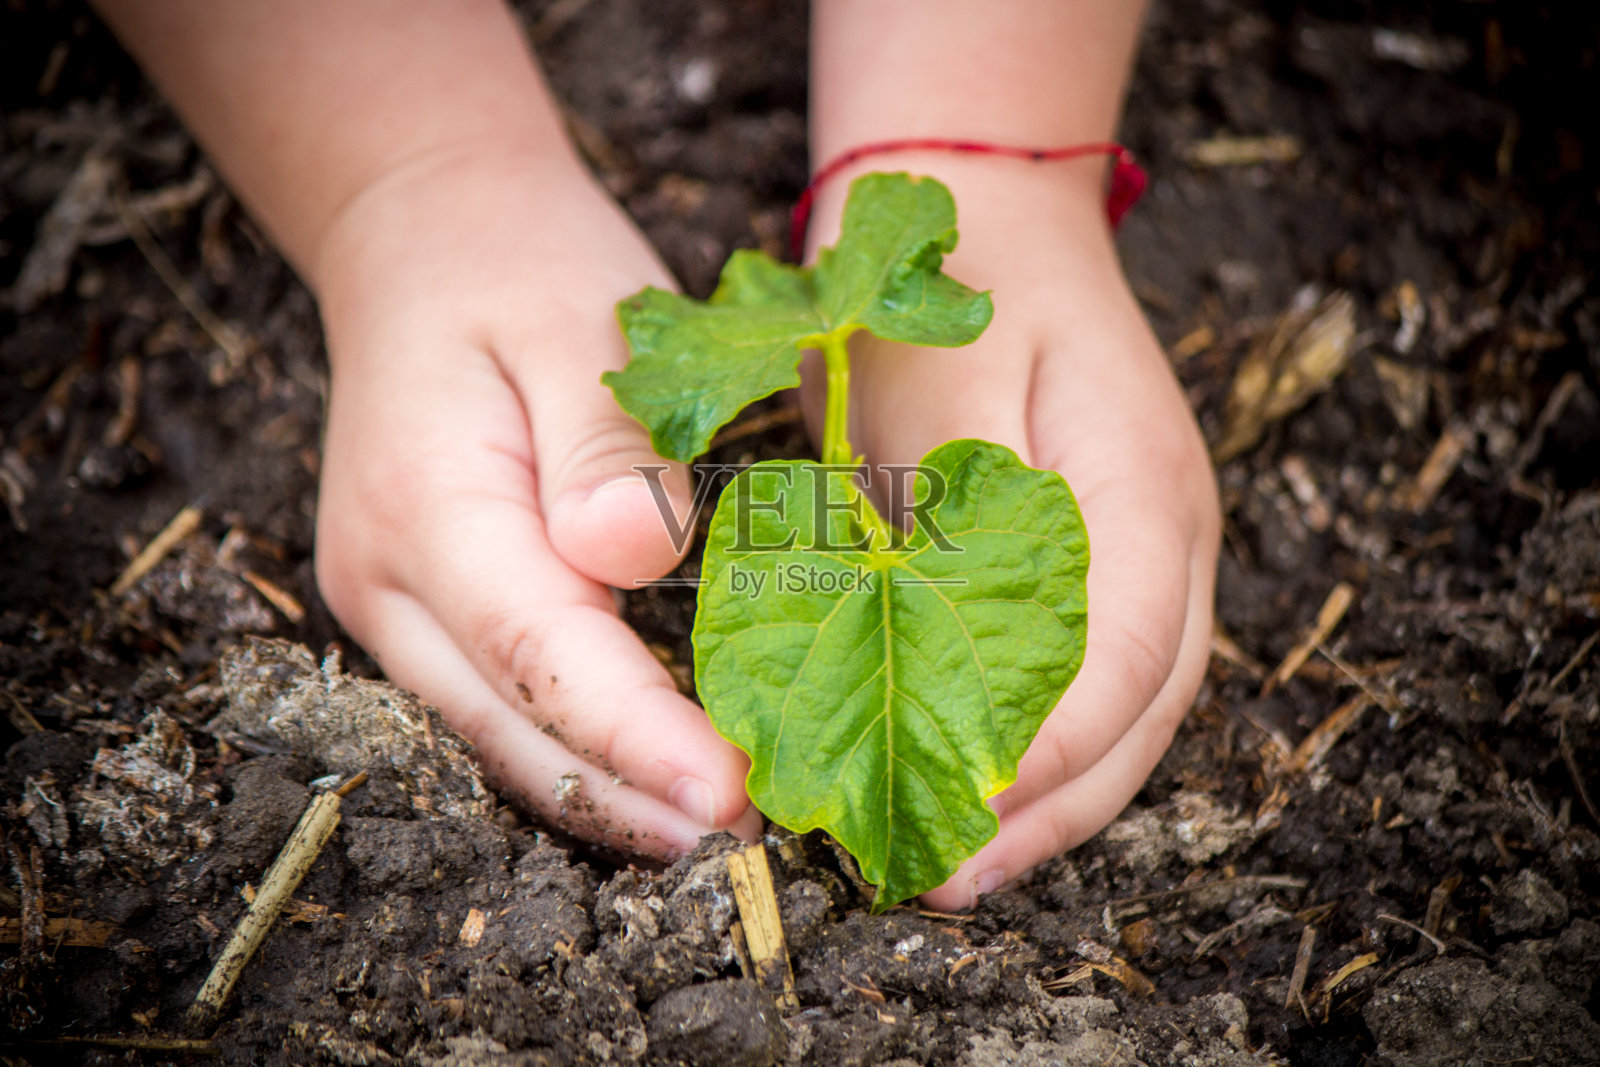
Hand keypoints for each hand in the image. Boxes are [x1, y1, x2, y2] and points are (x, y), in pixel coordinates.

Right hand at [310, 145, 762, 855]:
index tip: (731, 798)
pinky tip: (655, 783)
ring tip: (719, 841)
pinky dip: (579, 756)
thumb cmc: (518, 269)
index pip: (538, 652)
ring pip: (501, 741)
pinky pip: (503, 711)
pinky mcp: (427, 615)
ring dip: (606, 799)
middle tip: (754, 850)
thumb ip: (606, 443)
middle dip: (630, 802)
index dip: (635, 736)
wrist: (425, 241)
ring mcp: (396, 610)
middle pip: (512, 730)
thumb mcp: (580, 320)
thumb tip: (626, 556)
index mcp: (428, 508)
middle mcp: (390, 585)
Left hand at [806, 160, 1220, 908]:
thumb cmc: (953, 290)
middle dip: (1052, 806)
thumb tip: (922, 646)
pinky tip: (982, 790)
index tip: (966, 804)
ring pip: (1128, 711)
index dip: (1050, 745)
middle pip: (1142, 709)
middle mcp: (1168, 537)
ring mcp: (1147, 554)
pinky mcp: (1101, 564)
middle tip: (949, 874)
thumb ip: (943, 507)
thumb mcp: (936, 380)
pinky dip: (1043, 746)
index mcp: (1142, 490)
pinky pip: (1092, 678)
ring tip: (960, 867)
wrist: (996, 215)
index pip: (1122, 654)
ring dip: (1053, 799)